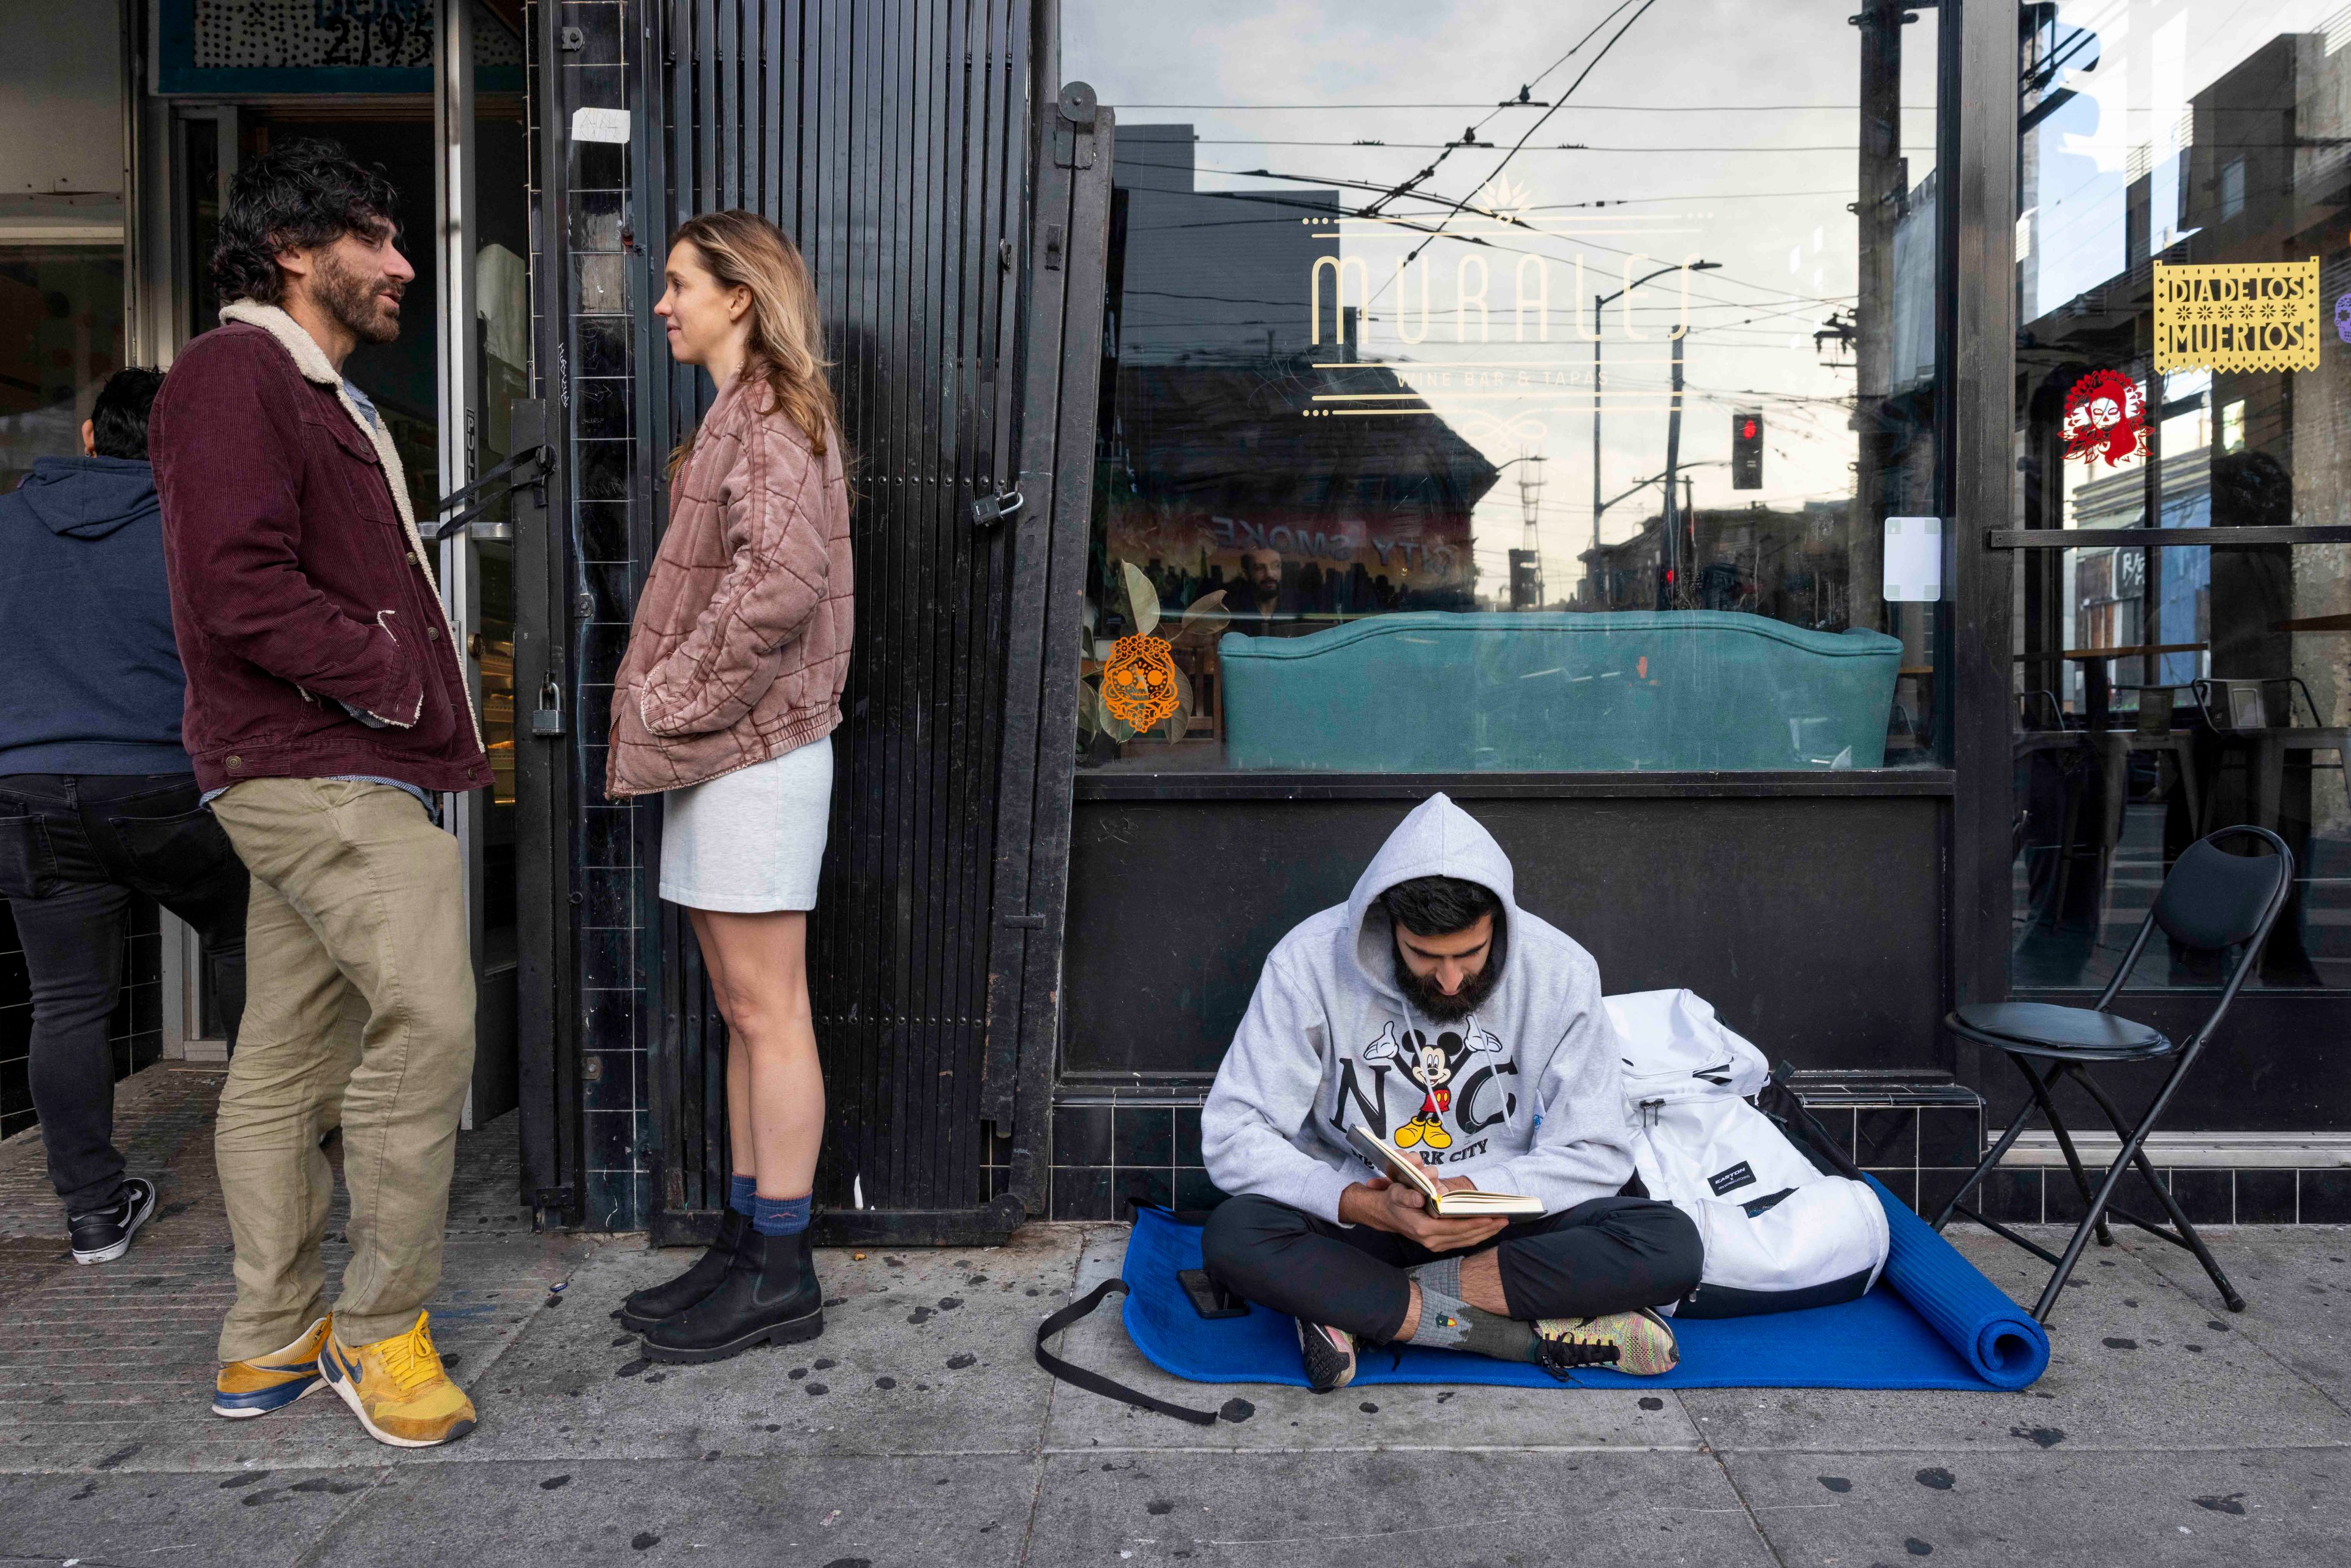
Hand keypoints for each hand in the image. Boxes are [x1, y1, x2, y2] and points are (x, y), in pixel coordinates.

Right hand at [1341, 1176, 1508, 1252]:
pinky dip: (1477, 1235)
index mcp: (1424, 1229)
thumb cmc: (1394, 1200)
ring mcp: (1435, 1245)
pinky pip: (1462, 1241)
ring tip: (1502, 1222)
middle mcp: (1431, 1241)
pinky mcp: (1439, 1244)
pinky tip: (1488, 1228)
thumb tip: (1420, 1197)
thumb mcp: (1396, 1192)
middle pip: (1465, 1236)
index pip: (1455, 1227)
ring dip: (1485, 1233)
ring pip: (1466, 1240)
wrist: (1385, 1214)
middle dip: (1486, 1228)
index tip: (1491, 1216)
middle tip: (1505, 1218)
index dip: (1474, 1223)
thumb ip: (1407, 1195)